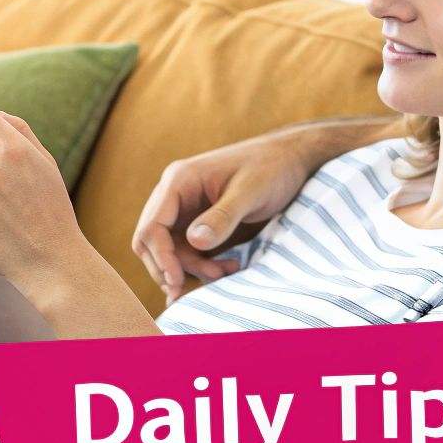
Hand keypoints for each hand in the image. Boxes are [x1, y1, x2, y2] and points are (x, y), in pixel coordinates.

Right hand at [132, 133, 317, 302]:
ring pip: (170, 252)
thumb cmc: (271, 167)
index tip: (178, 281)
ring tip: (226, 270)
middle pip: (152, 243)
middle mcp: (175, 196)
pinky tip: (228, 267)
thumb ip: (223, 217)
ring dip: (192, 269)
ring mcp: (186, 211)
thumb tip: (194, 241)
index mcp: (179, 181)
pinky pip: (188, 253)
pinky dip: (202, 266)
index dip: (161, 257)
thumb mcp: (250, 192)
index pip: (152, 226)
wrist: (290, 160)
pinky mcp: (199, 224)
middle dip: (172, 268)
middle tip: (204, 282)